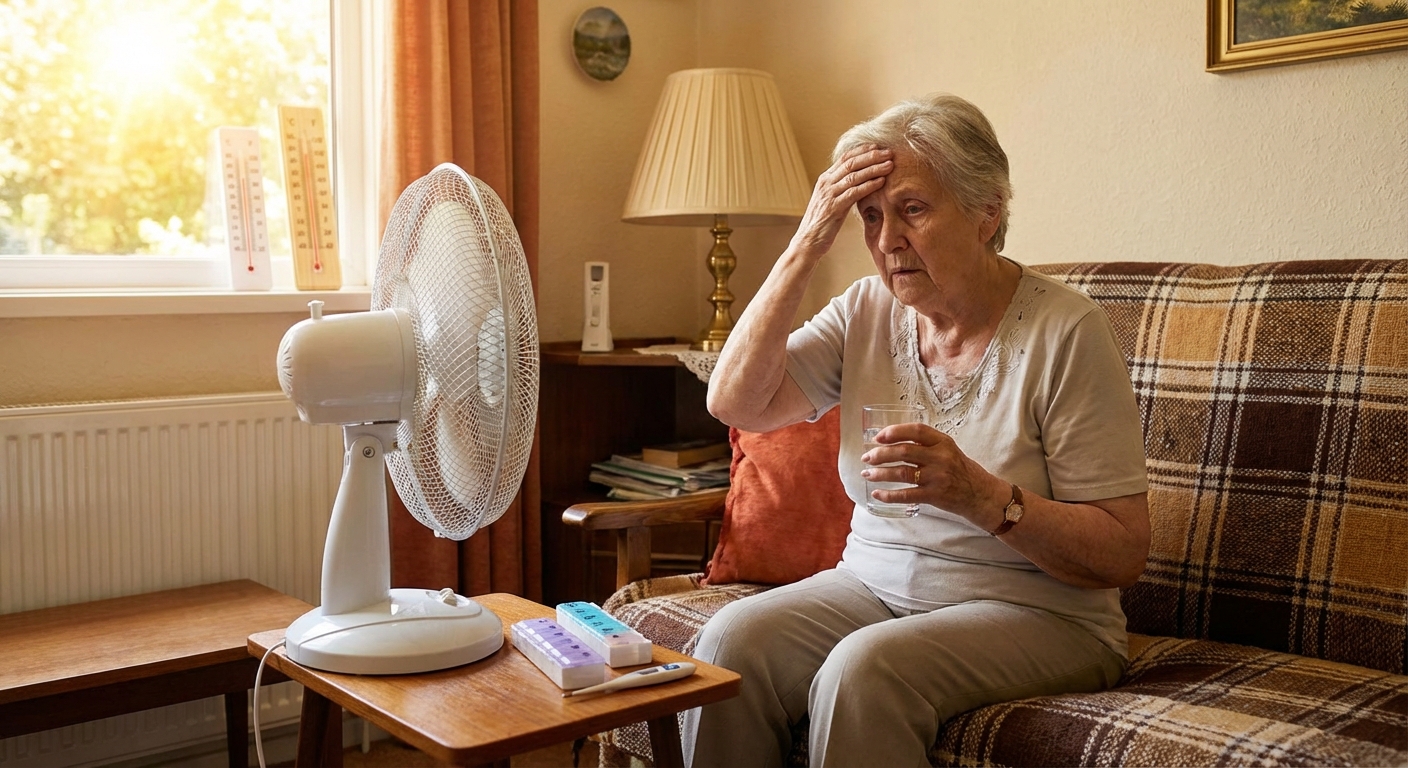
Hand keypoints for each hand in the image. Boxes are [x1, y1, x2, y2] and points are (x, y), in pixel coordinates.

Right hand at [789, 145, 892, 258]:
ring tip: (889, 165)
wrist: (807, 241)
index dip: (863, 150)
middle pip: (851, 163)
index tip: (878, 147)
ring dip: (874, 169)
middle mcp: (826, 183)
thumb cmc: (822, 222)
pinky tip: (881, 182)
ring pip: (854, 176)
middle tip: (889, 153)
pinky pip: (854, 193)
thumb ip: (842, 188)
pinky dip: (868, 186)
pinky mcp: (833, 208)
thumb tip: (860, 180)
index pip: (845, 157)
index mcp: (825, 179)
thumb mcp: (831, 200)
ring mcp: (828, 195)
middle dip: (872, 156)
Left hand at [860, 422, 1006, 526]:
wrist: (981, 495)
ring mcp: (938, 477)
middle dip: (880, 454)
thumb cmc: (962, 470)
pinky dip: (889, 495)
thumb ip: (926, 445)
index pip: (916, 430)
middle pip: (904, 451)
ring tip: (866, 474)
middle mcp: (940, 457)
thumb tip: (892, 441)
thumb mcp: (948, 450)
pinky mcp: (935, 496)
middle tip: (866, 457)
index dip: (894, 431)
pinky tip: (877, 494)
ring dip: (880, 473)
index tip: (878, 437)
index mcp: (943, 442)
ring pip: (902, 472)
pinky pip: (907, 495)